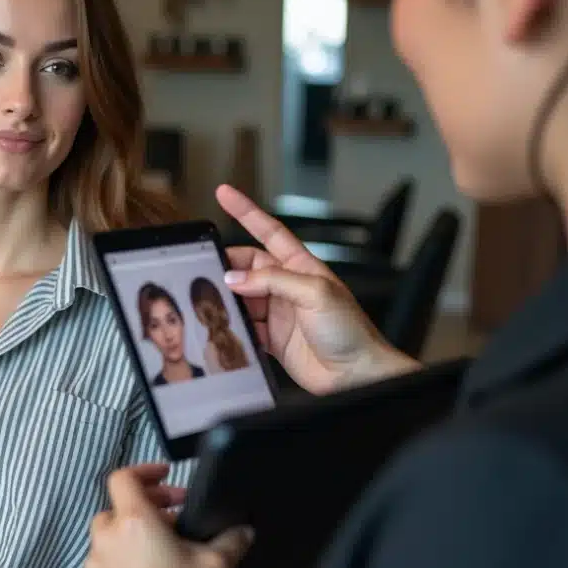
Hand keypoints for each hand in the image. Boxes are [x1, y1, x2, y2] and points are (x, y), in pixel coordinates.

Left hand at [84, 464, 252, 567]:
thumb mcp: (215, 565)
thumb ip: (231, 540)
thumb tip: (245, 530)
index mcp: (134, 521)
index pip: (123, 477)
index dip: (144, 471)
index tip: (166, 477)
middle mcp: (108, 536)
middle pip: (119, 504)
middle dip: (146, 504)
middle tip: (174, 515)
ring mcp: (95, 562)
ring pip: (109, 532)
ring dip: (132, 530)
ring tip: (161, 546)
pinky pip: (103, 558)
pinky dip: (120, 555)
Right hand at [216, 184, 418, 393]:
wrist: (358, 373)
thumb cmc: (351, 331)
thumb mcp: (315, 293)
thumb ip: (273, 280)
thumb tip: (237, 277)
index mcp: (302, 267)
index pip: (269, 231)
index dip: (246, 211)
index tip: (225, 194)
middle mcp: (288, 287)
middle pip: (247, 267)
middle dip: (228, 267)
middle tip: (209, 271)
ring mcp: (279, 313)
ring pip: (242, 298)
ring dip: (229, 301)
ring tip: (216, 303)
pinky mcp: (272, 339)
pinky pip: (245, 327)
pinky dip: (234, 327)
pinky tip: (230, 328)